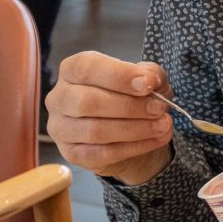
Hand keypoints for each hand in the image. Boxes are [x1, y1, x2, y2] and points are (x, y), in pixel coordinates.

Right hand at [45, 51, 173, 183]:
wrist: (133, 131)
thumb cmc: (134, 96)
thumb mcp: (147, 78)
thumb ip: (149, 74)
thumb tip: (149, 81)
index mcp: (73, 70)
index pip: (86, 68)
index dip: (119, 76)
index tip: (149, 85)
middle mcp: (60, 98)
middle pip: (87, 102)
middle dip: (130, 106)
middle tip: (159, 109)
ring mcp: (61, 128)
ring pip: (95, 130)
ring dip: (136, 129)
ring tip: (163, 125)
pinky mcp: (72, 153)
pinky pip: (101, 153)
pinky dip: (134, 147)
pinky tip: (155, 139)